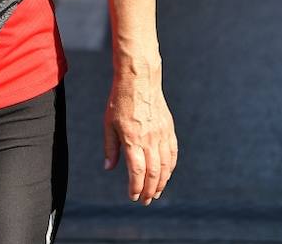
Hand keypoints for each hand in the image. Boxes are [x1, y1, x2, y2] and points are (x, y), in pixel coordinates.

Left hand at [104, 64, 177, 204]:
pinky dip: (170, 168)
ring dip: (161, 182)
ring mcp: (162, 135)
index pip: (136, 170)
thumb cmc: (119, 101)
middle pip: (153, 172)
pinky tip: (166, 175)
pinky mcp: (169, 130)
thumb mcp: (108, 123)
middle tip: (145, 200)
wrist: (139, 81)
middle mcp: (149, 139)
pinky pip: (173, 154)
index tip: (133, 196)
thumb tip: (109, 167)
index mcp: (132, 138)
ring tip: (155, 193)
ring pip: (166, 166)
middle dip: (149, 190)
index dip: (135, 186)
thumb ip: (110, 147)